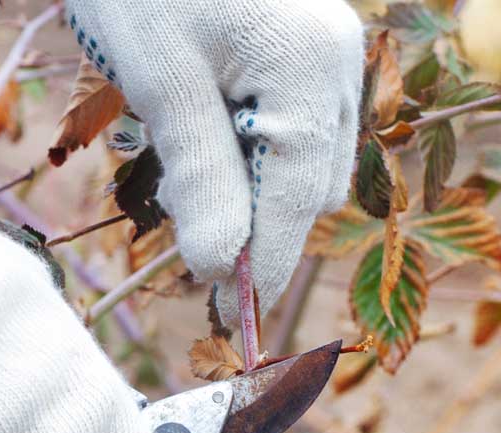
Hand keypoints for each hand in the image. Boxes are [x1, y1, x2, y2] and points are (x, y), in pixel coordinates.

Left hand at [64, 0, 363, 323]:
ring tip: (184, 174)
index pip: (297, 199)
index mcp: (310, 68)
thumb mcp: (162, 83)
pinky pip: (294, 129)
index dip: (262, 261)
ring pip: (304, 162)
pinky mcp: (307, 50)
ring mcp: (329, 53)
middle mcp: (338, 62)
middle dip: (250, 222)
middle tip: (182, 223)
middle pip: (309, 187)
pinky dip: (251, 155)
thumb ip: (200, 178)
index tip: (226, 313)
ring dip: (248, 190)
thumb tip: (221, 270)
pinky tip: (203, 138)